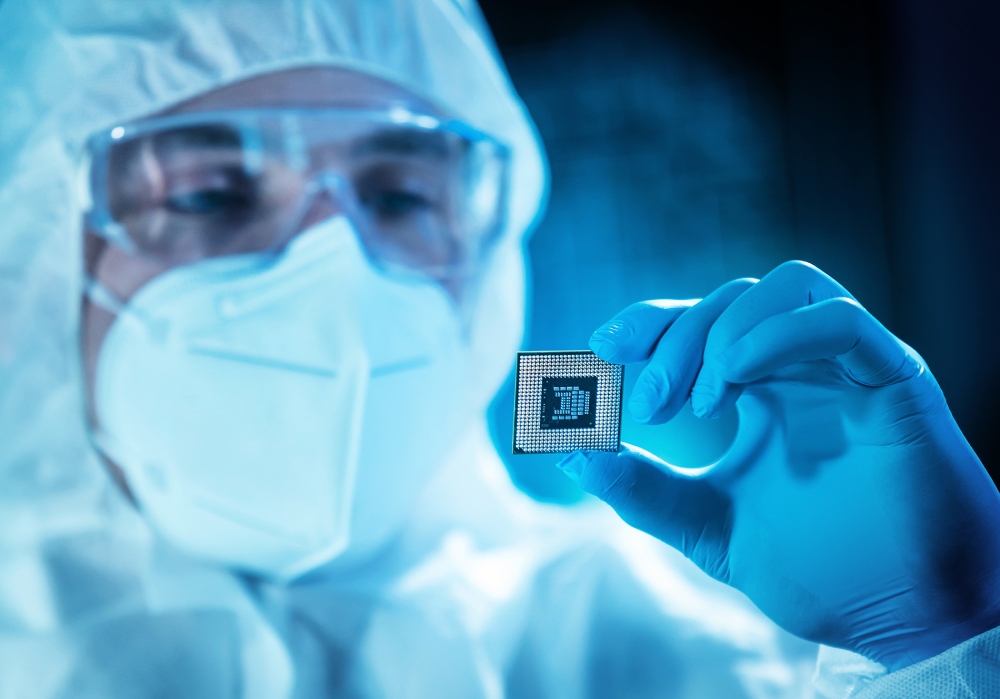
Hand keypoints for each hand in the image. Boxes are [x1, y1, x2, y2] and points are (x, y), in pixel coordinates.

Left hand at [560, 261, 999, 670]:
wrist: (898, 617)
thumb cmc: (814, 567)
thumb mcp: (706, 523)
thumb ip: (642, 487)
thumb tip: (569, 452)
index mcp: (762, 388)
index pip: (700, 321)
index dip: (649, 321)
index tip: (600, 347)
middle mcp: (803, 366)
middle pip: (731, 299)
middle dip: (676, 338)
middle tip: (650, 404)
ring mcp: (849, 368)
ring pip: (785, 288)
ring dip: (724, 331)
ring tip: (698, 402)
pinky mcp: (895, 382)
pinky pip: (840, 322)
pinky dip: (779, 333)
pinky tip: (735, 378)